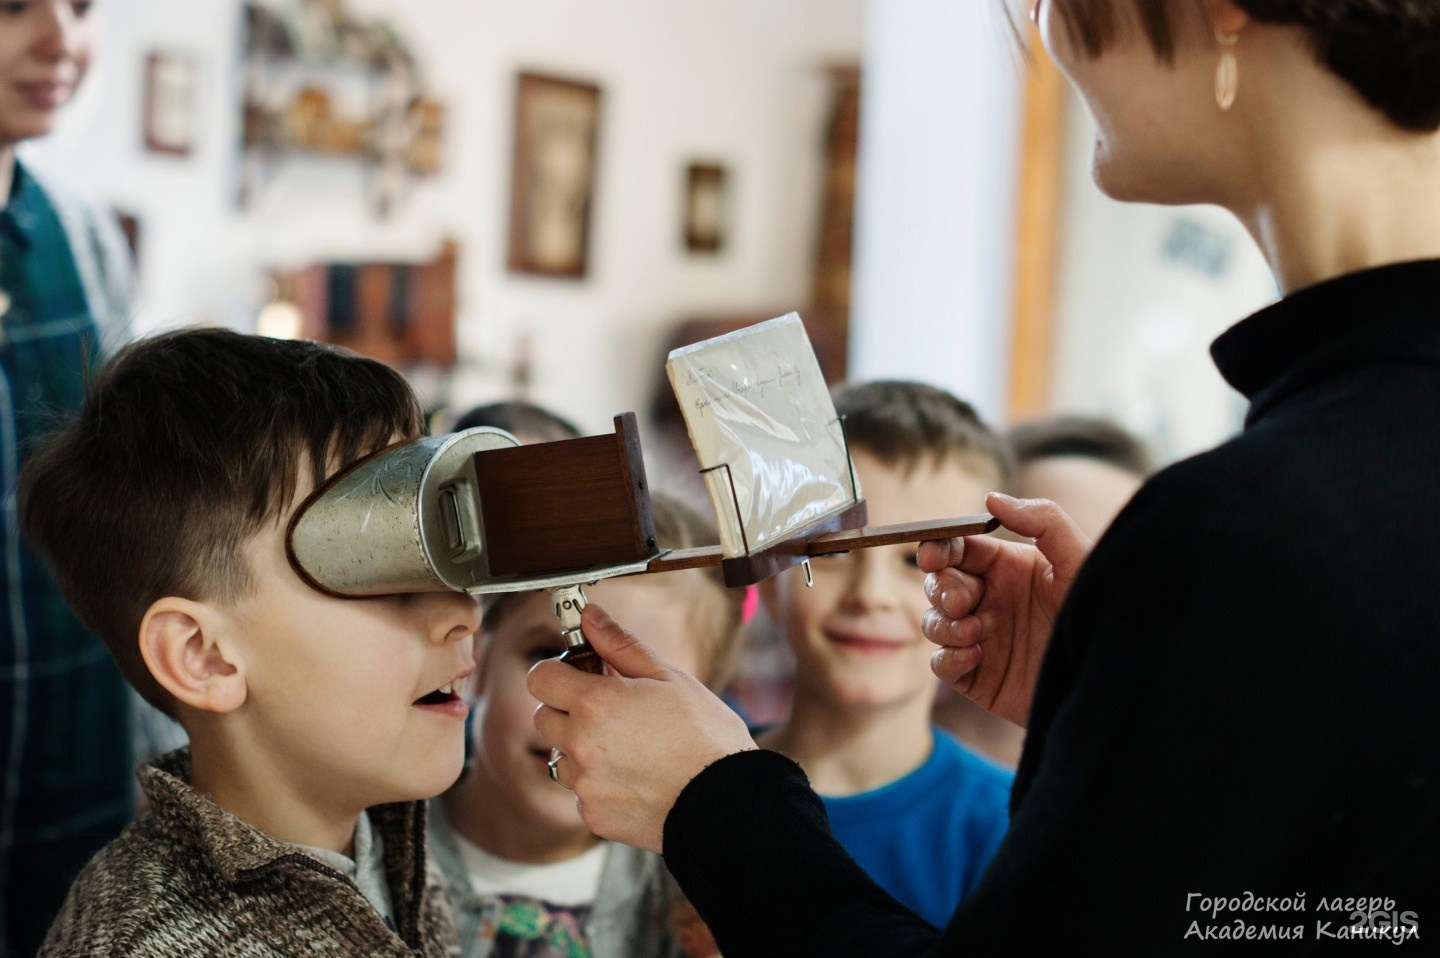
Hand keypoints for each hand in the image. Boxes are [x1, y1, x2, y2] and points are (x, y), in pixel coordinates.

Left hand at [528, 603, 756, 851]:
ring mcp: (585, 784)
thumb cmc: (705, 735)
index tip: (577, 676)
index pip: (540, 678)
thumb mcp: (667, 677)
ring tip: (629, 750)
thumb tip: (590, 617)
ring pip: (560, 758)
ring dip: (581, 750)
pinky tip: (636, 779)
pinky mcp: (594, 815)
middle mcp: (580, 744)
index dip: (557, 673)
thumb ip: (619, 646)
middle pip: (544, 718)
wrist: (727, 799)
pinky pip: (581, 793)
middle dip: (568, 711)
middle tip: (610, 712)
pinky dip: (599, 785)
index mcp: (595, 702)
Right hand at [918, 492, 1090, 726]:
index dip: (938, 548)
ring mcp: (982, 639)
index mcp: (1009, 568)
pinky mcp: (978, 677)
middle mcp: (991, 600)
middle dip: (941, 588)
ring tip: (975, 632)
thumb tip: (991, 498)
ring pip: (934, 622)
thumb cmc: (1101, 614)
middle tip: (963, 602)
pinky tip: (973, 656)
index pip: (958, 549)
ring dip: (944, 623)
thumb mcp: (1080, 561)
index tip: (933, 555)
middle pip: (939, 584)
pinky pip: (941, 664)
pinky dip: (948, 657)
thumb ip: (1043, 520)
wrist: (1111, 678)